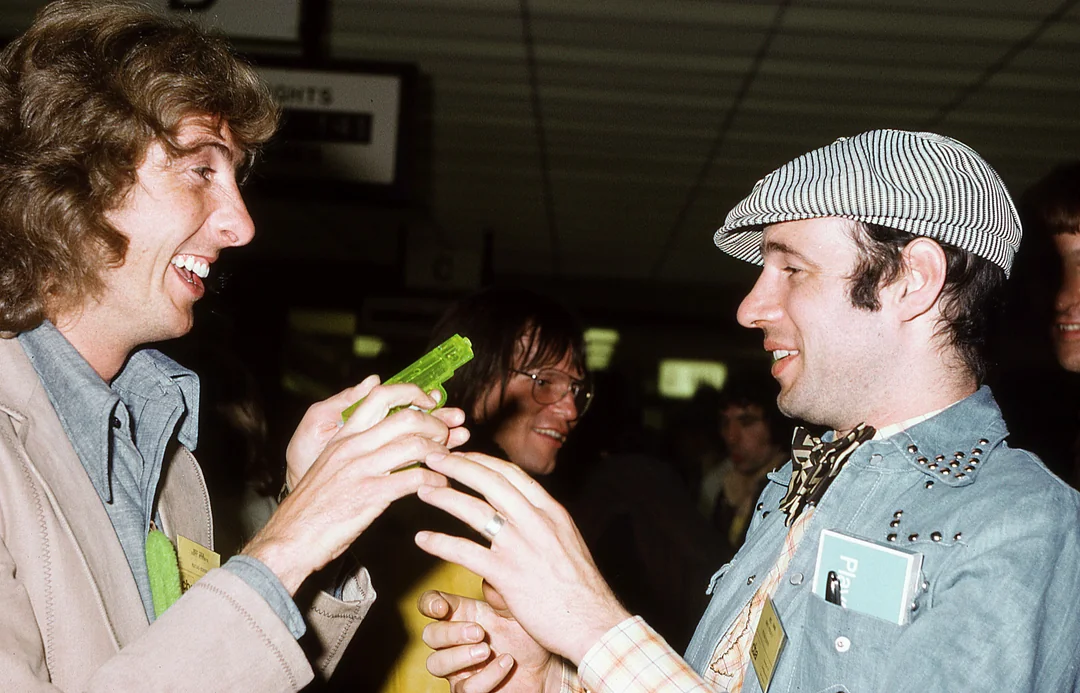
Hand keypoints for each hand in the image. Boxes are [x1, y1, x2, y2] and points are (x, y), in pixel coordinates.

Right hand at [285, 376, 463, 489]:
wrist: (291, 537)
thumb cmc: (314, 505)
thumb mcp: (331, 465)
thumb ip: (356, 446)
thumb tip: (389, 435)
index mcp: (344, 436)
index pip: (380, 396)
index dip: (412, 393)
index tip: (431, 401)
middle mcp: (353, 447)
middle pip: (406, 417)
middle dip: (435, 423)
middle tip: (446, 434)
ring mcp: (362, 469)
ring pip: (414, 445)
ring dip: (440, 451)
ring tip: (447, 459)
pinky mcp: (370, 495)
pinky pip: (414, 479)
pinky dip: (434, 479)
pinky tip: (440, 484)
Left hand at [415, 453, 631, 664]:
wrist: (594, 622)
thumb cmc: (580, 588)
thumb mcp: (567, 541)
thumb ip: (542, 524)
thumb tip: (519, 514)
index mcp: (551, 511)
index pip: (512, 474)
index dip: (482, 461)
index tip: (462, 455)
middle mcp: (536, 521)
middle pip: (490, 481)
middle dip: (457, 465)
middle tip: (433, 458)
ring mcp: (521, 546)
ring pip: (474, 510)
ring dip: (444, 497)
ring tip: (423, 491)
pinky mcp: (507, 574)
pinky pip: (464, 552)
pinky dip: (440, 542)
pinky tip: (423, 539)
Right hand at [419, 585, 560, 692]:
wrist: (545, 667)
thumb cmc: (526, 635)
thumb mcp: (516, 612)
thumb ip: (500, 597)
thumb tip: (487, 581)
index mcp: (461, 614)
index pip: (430, 604)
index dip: (429, 604)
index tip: (442, 608)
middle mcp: (454, 641)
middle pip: (430, 635)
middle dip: (450, 633)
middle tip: (479, 632)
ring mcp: (459, 667)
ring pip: (436, 664)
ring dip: (459, 656)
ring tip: (487, 649)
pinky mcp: (470, 690)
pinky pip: (465, 688)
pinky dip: (487, 675)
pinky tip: (506, 663)